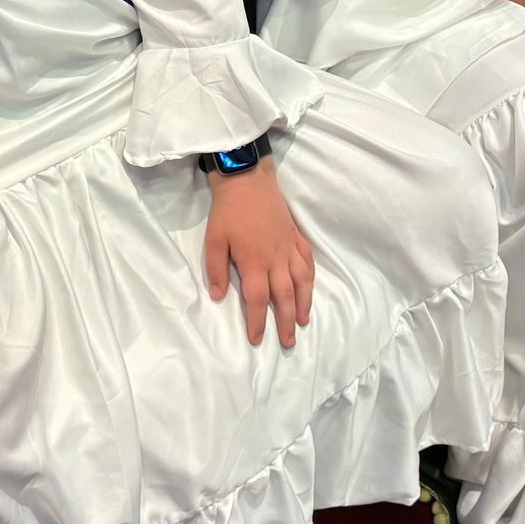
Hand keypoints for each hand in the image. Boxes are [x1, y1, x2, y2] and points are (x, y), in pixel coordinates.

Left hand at [203, 157, 314, 348]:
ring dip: (303, 304)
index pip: (258, 300)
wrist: (248, 180)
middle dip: (286, 322)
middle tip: (288, 343)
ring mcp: (288, 248)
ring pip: (301, 282)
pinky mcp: (295, 237)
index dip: (258, 322)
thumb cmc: (228, 211)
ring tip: (303, 322)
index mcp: (254, 262)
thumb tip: (219, 296)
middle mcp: (276, 259)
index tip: (256, 339)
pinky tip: (309, 288)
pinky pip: (307, 262)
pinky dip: (310, 278)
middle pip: (284, 297)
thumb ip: (216, 270)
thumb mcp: (214, 240)